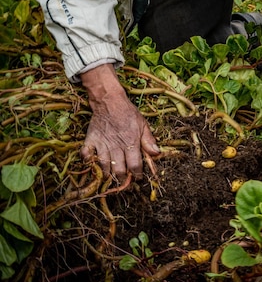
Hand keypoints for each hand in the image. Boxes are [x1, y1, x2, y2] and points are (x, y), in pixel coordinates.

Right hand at [80, 64, 159, 181]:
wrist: (110, 101)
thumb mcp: (143, 124)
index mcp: (131, 142)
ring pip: (104, 167)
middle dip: (123, 179)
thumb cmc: (128, 113)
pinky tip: (93, 165)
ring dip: (108, 175)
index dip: (137, 175)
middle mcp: (116, 145)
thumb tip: (156, 154)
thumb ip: (149, 140)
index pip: (135, 166)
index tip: (138, 178)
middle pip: (119, 170)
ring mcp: (102, 143)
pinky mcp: (91, 140)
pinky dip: (88, 162)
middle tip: (125, 180)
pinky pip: (86, 155)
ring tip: (112, 177)